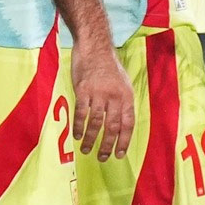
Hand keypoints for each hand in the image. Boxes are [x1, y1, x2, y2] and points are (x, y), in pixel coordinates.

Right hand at [70, 40, 134, 160]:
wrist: (94, 47)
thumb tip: (120, 125)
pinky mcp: (83, 90)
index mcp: (126, 95)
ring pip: (96, 123)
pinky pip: (81, 113)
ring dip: (90, 139)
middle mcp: (114, 96)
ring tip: (86, 149)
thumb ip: (122, 102)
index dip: (124, 141)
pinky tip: (77, 134)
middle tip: (102, 157)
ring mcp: (98, 93)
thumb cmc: (108, 65)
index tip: (119, 154)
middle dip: (107, 145)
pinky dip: (79, 126)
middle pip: (112, 127)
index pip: (128, 124)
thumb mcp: (123, 83)